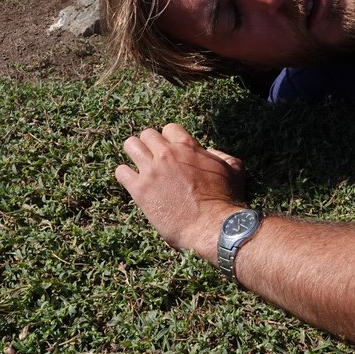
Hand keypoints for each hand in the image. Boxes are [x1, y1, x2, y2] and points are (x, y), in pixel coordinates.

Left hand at [115, 123, 246, 260]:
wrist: (212, 225)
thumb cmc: (225, 200)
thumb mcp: (233, 171)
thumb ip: (222, 156)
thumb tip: (211, 152)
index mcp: (188, 147)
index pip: (169, 128)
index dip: (169, 139)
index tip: (171, 151)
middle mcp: (167, 154)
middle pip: (147, 134)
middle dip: (150, 144)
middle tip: (154, 159)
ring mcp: (151, 171)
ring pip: (131, 146)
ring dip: (134, 153)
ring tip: (139, 166)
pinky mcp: (140, 190)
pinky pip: (121, 172)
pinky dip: (125, 175)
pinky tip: (133, 183)